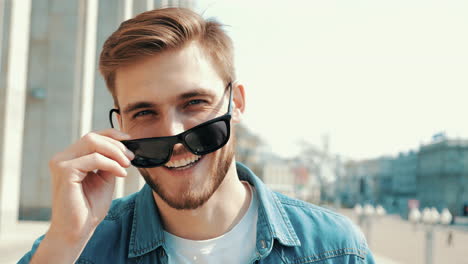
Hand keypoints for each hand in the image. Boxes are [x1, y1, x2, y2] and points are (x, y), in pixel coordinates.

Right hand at [46, 129, 133, 243]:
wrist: (77, 230)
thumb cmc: (89, 207)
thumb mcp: (104, 178)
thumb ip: (109, 161)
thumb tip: (123, 147)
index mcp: (70, 158)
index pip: (91, 137)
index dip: (111, 134)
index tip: (129, 140)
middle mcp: (62, 158)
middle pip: (92, 137)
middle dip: (116, 145)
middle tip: (131, 158)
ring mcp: (61, 163)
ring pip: (92, 143)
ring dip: (115, 152)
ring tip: (127, 165)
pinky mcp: (64, 171)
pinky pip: (94, 159)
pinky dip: (111, 164)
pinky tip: (121, 174)